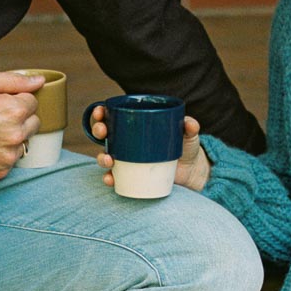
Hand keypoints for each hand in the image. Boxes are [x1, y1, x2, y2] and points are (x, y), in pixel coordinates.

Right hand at [0, 69, 43, 178]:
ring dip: (12, 137)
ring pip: (23, 143)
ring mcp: (8, 156)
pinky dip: (2, 153)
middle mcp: (15, 135)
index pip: (33, 102)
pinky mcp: (0, 171)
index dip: (16, 99)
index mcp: (14, 110)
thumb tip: (39, 80)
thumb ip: (14, 80)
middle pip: (33, 123)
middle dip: (19, 118)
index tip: (0, 102)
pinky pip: (10, 160)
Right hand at [93, 112, 209, 192]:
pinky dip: (110, 179)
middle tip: (103, 132)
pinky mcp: (132, 176)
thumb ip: (190, 128)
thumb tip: (190, 124)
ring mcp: (128, 160)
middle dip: (99, 131)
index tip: (100, 111)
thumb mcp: (189, 135)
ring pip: (107, 156)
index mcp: (137, 126)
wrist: (191, 172)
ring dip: (102, 157)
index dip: (102, 113)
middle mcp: (128, 142)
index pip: (115, 116)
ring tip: (109, 159)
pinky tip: (110, 179)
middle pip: (106, 135)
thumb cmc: (187, 148)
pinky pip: (116, 177)